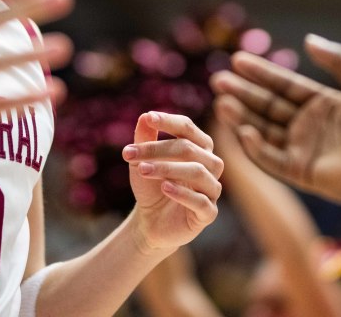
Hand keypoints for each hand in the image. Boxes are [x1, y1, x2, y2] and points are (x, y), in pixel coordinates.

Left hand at [122, 112, 223, 254]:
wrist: (150, 223)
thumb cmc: (151, 188)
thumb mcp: (143, 162)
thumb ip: (144, 139)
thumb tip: (144, 117)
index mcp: (199, 147)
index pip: (187, 128)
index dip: (169, 121)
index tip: (148, 118)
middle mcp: (210, 165)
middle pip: (189, 148)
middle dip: (157, 149)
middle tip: (129, 154)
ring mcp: (212, 190)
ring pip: (197, 172)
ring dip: (167, 168)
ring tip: (143, 170)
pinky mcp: (208, 213)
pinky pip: (201, 201)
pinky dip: (182, 193)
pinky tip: (164, 188)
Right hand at [209, 34, 340, 203]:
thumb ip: (337, 59)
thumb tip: (308, 40)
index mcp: (326, 104)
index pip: (286, 86)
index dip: (262, 73)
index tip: (237, 60)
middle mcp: (313, 127)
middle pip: (271, 108)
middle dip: (245, 94)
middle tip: (219, 80)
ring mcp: (308, 150)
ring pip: (267, 132)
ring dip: (244, 118)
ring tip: (222, 102)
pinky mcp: (307, 174)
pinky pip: (275, 161)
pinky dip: (257, 148)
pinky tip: (244, 130)